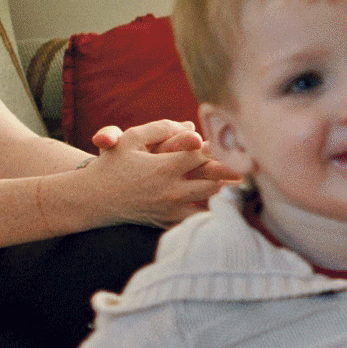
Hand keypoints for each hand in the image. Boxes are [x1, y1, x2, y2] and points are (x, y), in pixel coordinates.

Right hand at [79, 121, 230, 226]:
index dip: (217, 148)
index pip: (201, 156)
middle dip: (233, 172)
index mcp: (164, 168)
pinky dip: (212, 209)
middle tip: (253, 164)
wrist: (93, 200)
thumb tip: (189, 126)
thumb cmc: (111, 165)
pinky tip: (226, 202)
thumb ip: (159, 128)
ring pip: (209, 201)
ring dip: (225, 190)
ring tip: (244, 180)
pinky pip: (198, 216)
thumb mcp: (129, 139)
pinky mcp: (169, 220)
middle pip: (214, 181)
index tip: (231, 142)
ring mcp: (171, 208)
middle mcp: (171, 190)